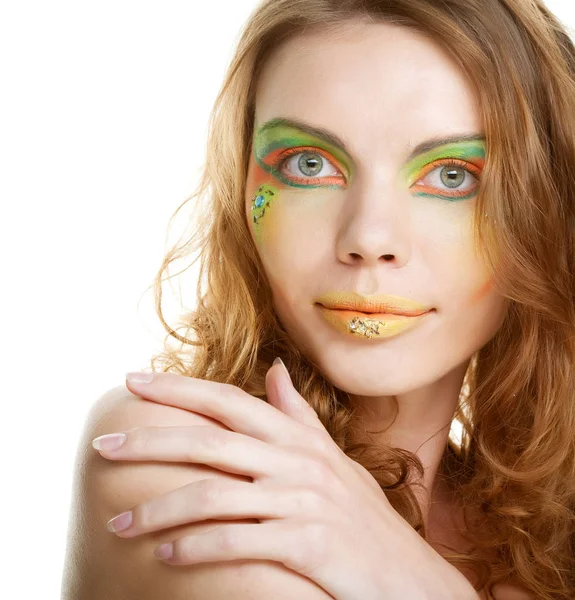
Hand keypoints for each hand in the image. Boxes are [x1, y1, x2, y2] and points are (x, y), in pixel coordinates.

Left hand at [92, 361, 478, 599]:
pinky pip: (237, 541)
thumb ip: (296, 414)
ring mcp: (302, 501)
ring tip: (119, 523)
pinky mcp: (307, 544)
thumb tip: (274, 369)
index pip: (227, 401)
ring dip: (159, 510)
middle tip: (103, 447)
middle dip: (150, 441)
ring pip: (214, 495)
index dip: (178, 389)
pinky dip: (196, 547)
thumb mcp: (330, 456)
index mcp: (296, 438)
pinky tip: (167, 555)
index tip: (132, 381)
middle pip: (209, 442)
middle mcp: (296, 461)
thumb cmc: (361, 515)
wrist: (408, 576)